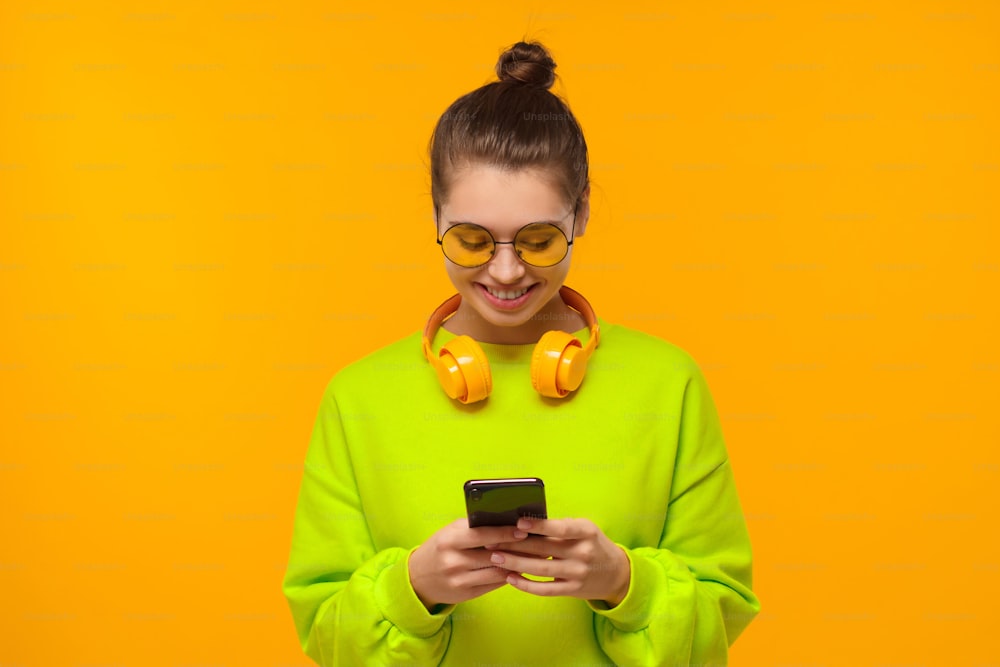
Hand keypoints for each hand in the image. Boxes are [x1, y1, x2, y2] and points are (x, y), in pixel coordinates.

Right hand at [408, 518, 527, 610]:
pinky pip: (493, 584)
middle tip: (539, 545)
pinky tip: (520, 570)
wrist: (418, 578)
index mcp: (449, 540)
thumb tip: (506, 521)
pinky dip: (508, 576)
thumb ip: (474, 527)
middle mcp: (453, 561)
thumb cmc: (441, 548)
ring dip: (518, 565)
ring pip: (497, 572)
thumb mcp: (451, 532)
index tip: (523, 531)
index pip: (482, 535)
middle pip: (493, 555)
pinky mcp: (466, 595)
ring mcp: (459, 580)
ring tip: (535, 557)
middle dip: (518, 550)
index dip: (505, 533)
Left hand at [485, 517, 630, 606]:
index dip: (539, 525)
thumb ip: (561, 527)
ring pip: (541, 569)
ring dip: (515, 563)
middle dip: (515, 544)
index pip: (561, 528)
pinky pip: (545, 589)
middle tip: (492, 540)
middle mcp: (582, 553)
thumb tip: (526, 523)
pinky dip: (526, 584)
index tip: (518, 522)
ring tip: (495, 557)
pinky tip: (510, 578)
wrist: (616, 574)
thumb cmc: (593, 544)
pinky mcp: (572, 590)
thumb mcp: (585, 529)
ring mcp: (577, 573)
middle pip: (544, 548)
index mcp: (586, 532)